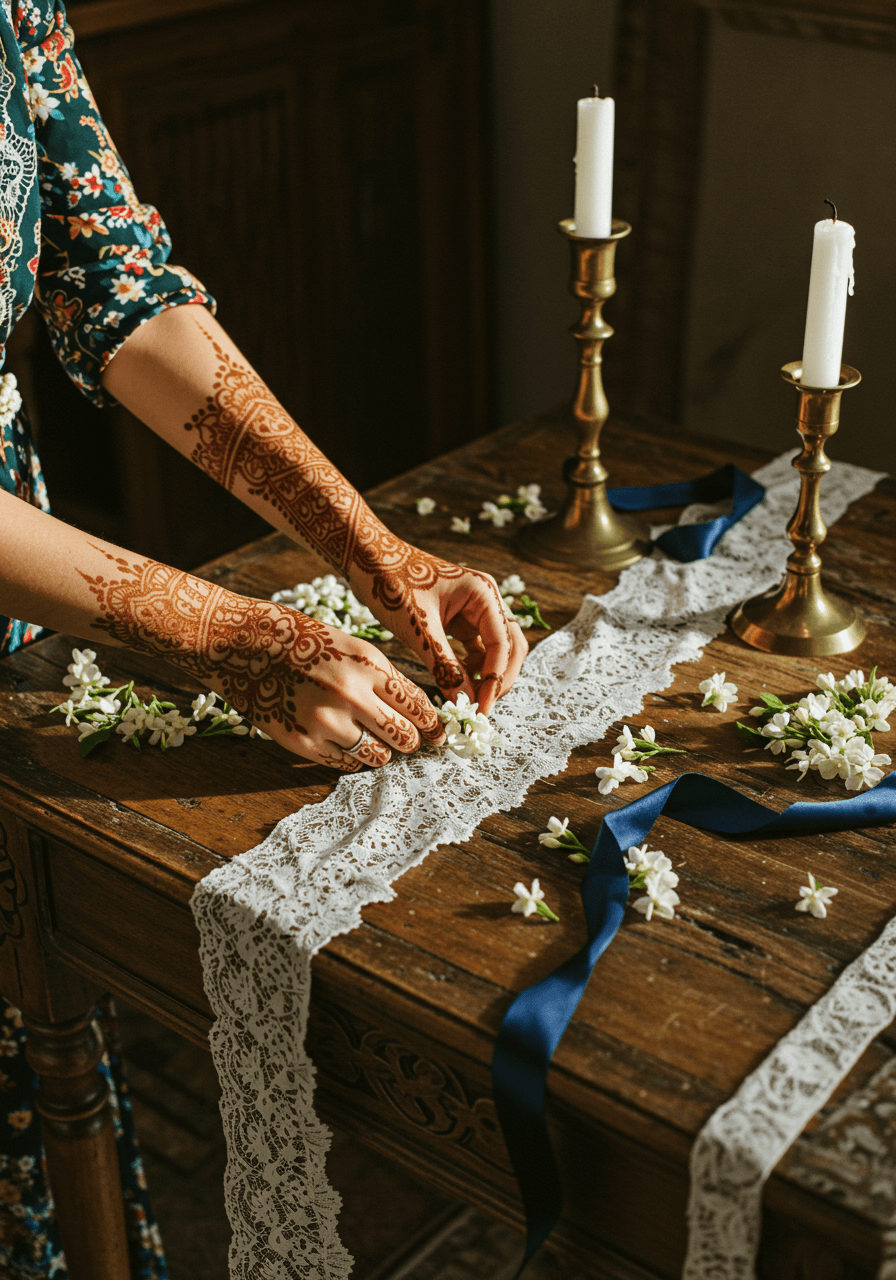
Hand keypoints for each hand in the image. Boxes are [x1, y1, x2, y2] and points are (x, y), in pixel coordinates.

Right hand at [199, 598, 447, 769]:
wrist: (241, 644)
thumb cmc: (301, 639)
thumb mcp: (351, 645)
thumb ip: (382, 678)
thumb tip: (415, 710)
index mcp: (368, 664)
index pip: (418, 706)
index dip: (434, 724)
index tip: (439, 733)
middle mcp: (351, 695)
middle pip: (404, 736)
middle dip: (413, 742)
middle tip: (412, 742)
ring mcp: (325, 722)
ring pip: (377, 756)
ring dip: (383, 752)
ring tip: (378, 743)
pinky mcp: (301, 743)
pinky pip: (344, 764)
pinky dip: (353, 758)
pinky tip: (348, 744)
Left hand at [348, 533, 527, 714]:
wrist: (367, 558)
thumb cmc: (390, 582)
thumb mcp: (417, 628)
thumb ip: (444, 665)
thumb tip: (462, 702)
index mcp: (483, 593)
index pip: (503, 644)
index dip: (495, 680)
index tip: (480, 709)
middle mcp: (486, 599)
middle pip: (510, 647)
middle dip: (498, 679)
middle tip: (478, 708)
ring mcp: (475, 609)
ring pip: (496, 650)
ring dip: (487, 676)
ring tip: (466, 699)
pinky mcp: (460, 619)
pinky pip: (476, 648)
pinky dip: (471, 668)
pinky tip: (456, 684)